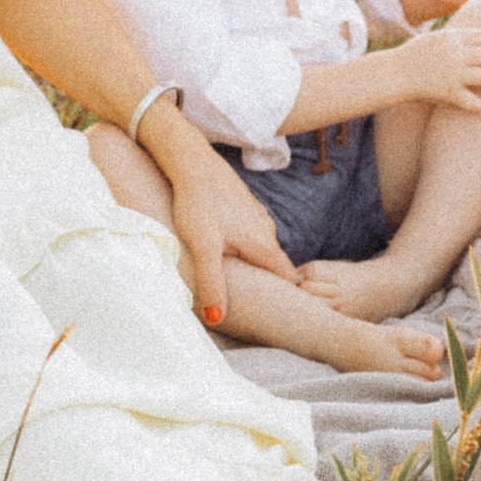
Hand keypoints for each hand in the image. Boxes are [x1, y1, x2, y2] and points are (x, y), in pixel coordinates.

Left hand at [163, 156, 296, 329]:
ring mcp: (257, 218)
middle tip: (256, 308)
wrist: (192, 162)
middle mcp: (267, 232)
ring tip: (240, 285)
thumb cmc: (198, 203)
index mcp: (263, 245)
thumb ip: (212, 283)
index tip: (281, 316)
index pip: (288, 280)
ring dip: (254, 268)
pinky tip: (226, 255)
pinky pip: (250, 238)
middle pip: (275, 268)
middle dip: (268, 287)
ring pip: (261, 252)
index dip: (287, 299)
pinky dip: (243, 251)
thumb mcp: (203, 247)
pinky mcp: (245, 209)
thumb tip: (218, 318)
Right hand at [397, 25, 480, 111]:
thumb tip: (478, 38)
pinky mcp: (448, 92)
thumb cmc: (414, 54)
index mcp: (452, 38)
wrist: (394, 72)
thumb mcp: (435, 38)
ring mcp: (453, 74)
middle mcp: (456, 54)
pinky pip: (468, 100)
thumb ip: (456, 37)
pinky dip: (478, 105)